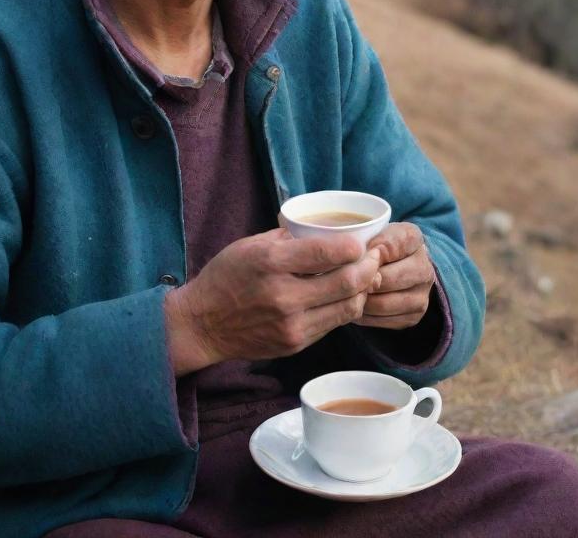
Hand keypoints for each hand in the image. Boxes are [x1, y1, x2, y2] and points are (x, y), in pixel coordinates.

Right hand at [164, 228, 381, 374]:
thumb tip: (327, 232)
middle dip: (369, 266)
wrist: (203, 324)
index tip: (362, 241)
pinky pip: (333, 323)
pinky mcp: (295, 343)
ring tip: (367, 276)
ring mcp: (291, 324)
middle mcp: (284, 295)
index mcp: (271, 263)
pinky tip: (346, 295)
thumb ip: (290, 238)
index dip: (355, 246)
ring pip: (348, 307)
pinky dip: (346, 307)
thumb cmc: (227, 276)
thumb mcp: (252, 245)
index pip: (329, 252)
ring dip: (364, 289)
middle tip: (375, 257)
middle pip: (348, 281)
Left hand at [356, 223, 434, 329]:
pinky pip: (384, 321)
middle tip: (346, 280)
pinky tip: (357, 305)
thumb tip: (355, 263)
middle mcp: (425, 266)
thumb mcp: (370, 234)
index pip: (390, 245)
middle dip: (363, 281)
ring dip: (362, 301)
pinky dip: (366, 316)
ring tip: (348, 294)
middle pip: (388, 278)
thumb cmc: (376, 246)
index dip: (368, 252)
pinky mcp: (415, 316)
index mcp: (414, 238)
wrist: (395, 263)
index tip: (355, 254)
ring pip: (384, 303)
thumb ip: (364, 243)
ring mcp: (423, 293)